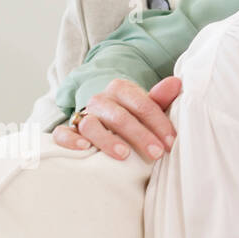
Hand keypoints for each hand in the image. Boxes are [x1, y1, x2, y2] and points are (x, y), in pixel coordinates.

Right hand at [51, 76, 181, 161]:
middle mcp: (100, 100)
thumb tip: (176, 83)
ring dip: (107, 139)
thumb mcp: (147, 107)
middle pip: (119, 116)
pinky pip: (62, 133)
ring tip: (124, 155)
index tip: (170, 142)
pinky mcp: (67, 130)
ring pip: (91, 124)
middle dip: (140, 135)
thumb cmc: (132, 116)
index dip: (159, 123)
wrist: (104, 120)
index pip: (142, 104)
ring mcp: (82, 115)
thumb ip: (161, 98)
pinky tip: (84, 149)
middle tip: (156, 153)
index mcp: (121, 89)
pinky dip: (70, 140)